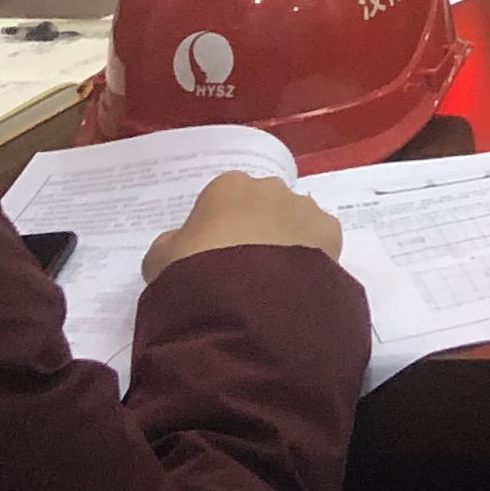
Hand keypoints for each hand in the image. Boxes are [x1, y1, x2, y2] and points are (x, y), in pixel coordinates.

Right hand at [145, 170, 343, 280]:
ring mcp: (304, 208)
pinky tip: (296, 286)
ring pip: (294, 223)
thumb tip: (181, 244)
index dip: (218, 230)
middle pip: (263, 207)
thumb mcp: (158, 260)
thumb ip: (171, 244)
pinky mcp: (331, 233)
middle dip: (256, 231)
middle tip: (243, 270)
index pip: (223, 202)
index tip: (213, 257)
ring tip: (271, 283)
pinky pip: (319, 243)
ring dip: (285, 244)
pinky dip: (310, 260)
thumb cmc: (192, 274)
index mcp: (228, 187)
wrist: (241, 303)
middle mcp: (271, 188)